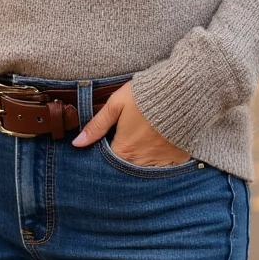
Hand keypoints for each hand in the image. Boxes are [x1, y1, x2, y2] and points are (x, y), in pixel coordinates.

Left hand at [71, 80, 190, 166]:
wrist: (181, 91)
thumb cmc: (145, 95)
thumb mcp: (116, 105)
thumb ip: (96, 125)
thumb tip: (77, 143)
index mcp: (125, 150)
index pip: (109, 163)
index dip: (106, 154)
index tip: (109, 143)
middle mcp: (142, 161)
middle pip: (127, 167)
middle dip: (125, 158)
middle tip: (128, 140)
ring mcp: (162, 161)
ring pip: (146, 168)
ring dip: (142, 159)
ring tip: (143, 142)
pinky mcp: (179, 158)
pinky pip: (167, 166)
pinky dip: (161, 159)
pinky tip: (159, 145)